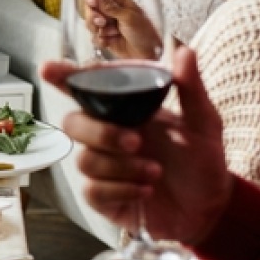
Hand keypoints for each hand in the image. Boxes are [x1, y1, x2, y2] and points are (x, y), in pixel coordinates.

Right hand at [41, 46, 233, 245]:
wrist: (210, 207)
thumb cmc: (202, 161)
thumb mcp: (203, 122)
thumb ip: (190, 89)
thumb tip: (184, 52)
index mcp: (123, 112)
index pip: (85, 90)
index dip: (63, 78)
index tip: (49, 69)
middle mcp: (106, 136)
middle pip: (72, 124)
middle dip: (101, 133)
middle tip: (136, 142)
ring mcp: (102, 168)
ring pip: (85, 159)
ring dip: (121, 166)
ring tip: (155, 172)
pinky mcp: (103, 198)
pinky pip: (93, 190)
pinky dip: (122, 189)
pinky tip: (146, 190)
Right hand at [85, 0, 161, 59]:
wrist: (147, 55)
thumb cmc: (143, 33)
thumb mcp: (128, 17)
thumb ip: (109, 6)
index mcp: (119, 0)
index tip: (92, 3)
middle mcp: (111, 10)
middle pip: (90, 8)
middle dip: (94, 17)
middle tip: (102, 22)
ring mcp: (107, 24)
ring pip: (90, 23)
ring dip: (98, 29)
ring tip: (110, 34)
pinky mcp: (104, 37)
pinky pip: (93, 36)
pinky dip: (100, 40)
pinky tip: (109, 42)